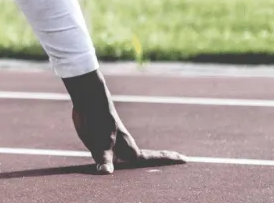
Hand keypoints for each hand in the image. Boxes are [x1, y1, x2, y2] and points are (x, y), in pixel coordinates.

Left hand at [63, 69, 186, 173]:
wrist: (88, 100)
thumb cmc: (97, 120)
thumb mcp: (100, 142)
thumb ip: (104, 159)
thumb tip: (105, 172)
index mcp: (129, 149)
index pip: (153, 157)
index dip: (168, 158)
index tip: (186, 159)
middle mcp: (125, 146)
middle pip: (147, 156)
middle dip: (162, 159)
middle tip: (179, 158)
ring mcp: (116, 142)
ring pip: (131, 154)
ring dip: (143, 158)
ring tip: (153, 162)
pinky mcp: (104, 139)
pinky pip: (116, 153)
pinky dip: (121, 157)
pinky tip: (118, 159)